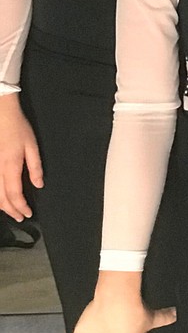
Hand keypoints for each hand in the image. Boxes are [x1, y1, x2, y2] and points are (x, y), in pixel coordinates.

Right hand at [0, 94, 42, 221]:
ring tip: (12, 211)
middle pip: (1, 198)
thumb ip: (35, 167)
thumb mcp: (32, 146)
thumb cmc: (18, 129)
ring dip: (2, 206)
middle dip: (12, 211)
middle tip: (21, 217)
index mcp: (10, 166)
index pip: (14, 194)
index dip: (21, 206)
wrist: (1, 116)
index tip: (28, 213)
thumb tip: (39, 184)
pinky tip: (1, 199)